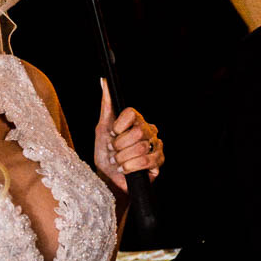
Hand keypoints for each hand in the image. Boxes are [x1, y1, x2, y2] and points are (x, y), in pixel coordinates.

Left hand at [94, 78, 163, 193]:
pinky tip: (126, 170)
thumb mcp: (102, 128)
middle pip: (137, 132)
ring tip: (119, 162)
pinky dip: (131, 167)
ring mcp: (156, 145)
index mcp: (137, 120)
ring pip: (141, 147)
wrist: (108, 179)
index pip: (131, 113)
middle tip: (114, 151)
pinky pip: (147, 161)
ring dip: (124, 158)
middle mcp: (149, 130)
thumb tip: (104, 81)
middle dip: (120, 146)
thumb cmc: (105, 154)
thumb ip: (106, 105)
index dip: (118, 127)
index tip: (112, 135)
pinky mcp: (159, 162)